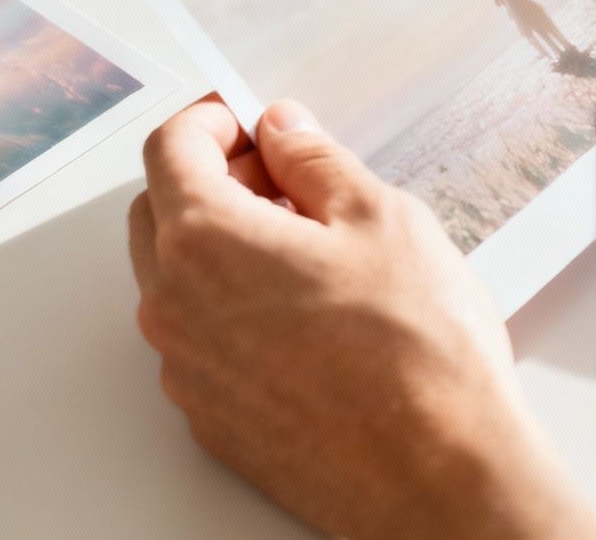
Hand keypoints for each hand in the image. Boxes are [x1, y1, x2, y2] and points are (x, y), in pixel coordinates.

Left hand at [127, 98, 595, 539]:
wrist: (437, 476)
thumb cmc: (418, 351)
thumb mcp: (380, 218)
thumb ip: (314, 161)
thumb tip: (283, 132)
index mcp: (205, 241)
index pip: (169, 149)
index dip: (211, 119)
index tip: (250, 119)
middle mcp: (174, 307)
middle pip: (159, 212)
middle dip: (213, 178)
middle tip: (284, 177)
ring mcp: (186, 371)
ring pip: (177, 281)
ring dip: (223, 247)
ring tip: (308, 249)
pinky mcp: (211, 421)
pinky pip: (200, 342)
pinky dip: (233, 310)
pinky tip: (306, 314)